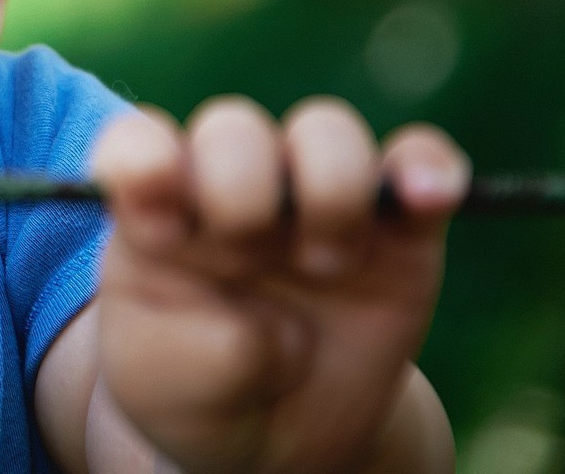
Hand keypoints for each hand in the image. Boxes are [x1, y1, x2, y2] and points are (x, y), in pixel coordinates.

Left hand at [90, 96, 467, 473]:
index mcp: (155, 206)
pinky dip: (428, 167)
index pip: (135, 145)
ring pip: (326, 130)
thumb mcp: (160, 386)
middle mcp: (231, 184)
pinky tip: (429, 197)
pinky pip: (419, 163)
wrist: (282, 436)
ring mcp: (313, 198)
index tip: (161, 230)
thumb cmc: (196, 389)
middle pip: (234, 128)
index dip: (143, 164)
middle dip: (237, 188)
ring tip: (323, 266)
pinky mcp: (396, 229)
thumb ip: (197, 350)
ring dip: (328, 188)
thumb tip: (275, 329)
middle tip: (241, 260)